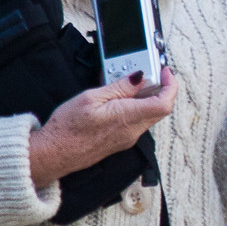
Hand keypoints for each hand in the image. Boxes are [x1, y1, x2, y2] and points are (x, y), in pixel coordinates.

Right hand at [28, 70, 175, 188]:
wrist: (55, 154)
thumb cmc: (67, 128)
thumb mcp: (92, 97)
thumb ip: (119, 87)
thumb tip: (139, 77)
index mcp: (128, 117)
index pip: (164, 103)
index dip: (171, 85)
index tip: (165, 72)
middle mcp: (132, 131)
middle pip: (160, 108)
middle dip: (160, 88)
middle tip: (149, 72)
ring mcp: (128, 138)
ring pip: (149, 114)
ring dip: (147, 97)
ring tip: (129, 82)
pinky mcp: (121, 141)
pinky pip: (137, 121)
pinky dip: (136, 106)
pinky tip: (120, 97)